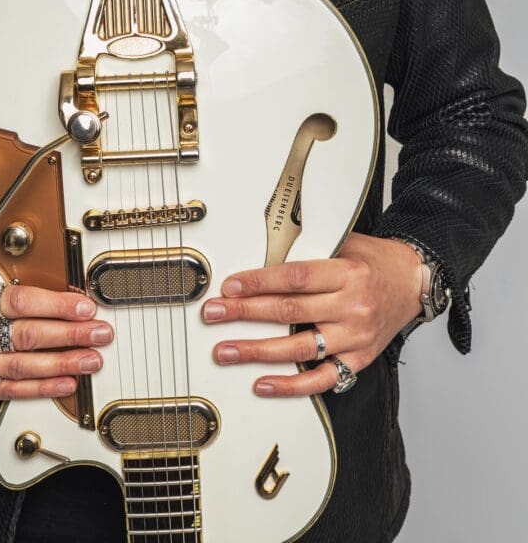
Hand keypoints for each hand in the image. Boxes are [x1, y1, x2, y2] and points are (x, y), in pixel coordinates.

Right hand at [0, 278, 113, 399]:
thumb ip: (9, 294)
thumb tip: (62, 301)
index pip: (20, 302)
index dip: (56, 306)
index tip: (85, 308)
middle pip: (26, 335)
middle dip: (70, 334)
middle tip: (99, 333)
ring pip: (22, 365)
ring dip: (63, 363)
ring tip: (90, 359)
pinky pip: (9, 389)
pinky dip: (41, 388)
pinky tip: (66, 382)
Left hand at [200, 233, 422, 395]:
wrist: (414, 282)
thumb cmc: (374, 261)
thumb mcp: (346, 243)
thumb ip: (310, 252)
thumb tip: (263, 258)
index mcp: (347, 272)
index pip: (295, 277)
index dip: (259, 282)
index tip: (231, 286)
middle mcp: (352, 306)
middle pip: (290, 311)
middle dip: (245, 313)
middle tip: (215, 315)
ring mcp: (355, 337)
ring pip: (299, 348)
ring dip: (257, 351)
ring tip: (227, 351)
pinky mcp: (358, 360)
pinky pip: (321, 378)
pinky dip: (291, 385)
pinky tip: (264, 384)